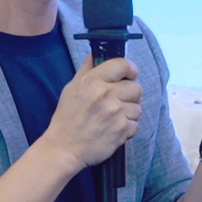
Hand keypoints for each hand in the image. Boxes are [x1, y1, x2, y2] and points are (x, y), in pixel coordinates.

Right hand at [43, 54, 141, 169]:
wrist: (63, 147)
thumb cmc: (67, 118)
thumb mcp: (71, 88)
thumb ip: (86, 70)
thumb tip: (96, 54)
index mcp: (93, 81)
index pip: (123, 65)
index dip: (130, 70)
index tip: (129, 75)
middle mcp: (106, 94)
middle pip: (136, 87)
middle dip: (130, 95)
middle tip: (118, 102)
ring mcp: (115, 112)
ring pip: (138, 108)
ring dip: (129, 114)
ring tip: (114, 119)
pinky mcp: (122, 130)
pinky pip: (136, 125)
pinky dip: (127, 129)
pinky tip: (114, 130)